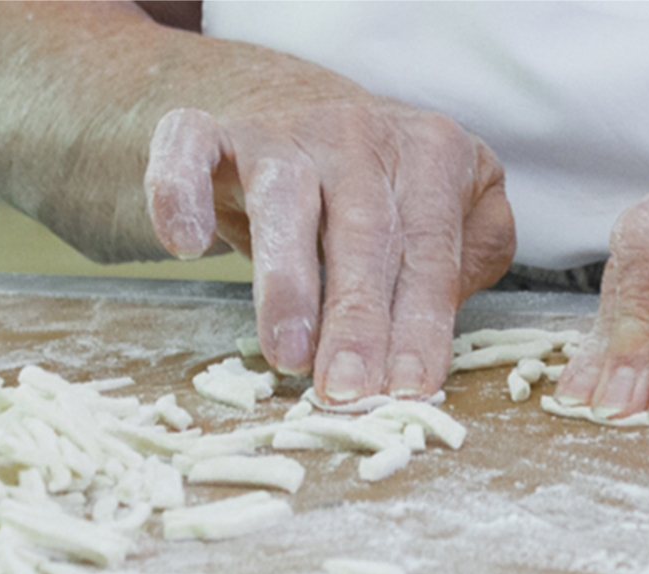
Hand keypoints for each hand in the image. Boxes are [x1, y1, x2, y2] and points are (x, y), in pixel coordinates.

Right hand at [145, 102, 514, 400]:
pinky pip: (188, 152)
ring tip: (287, 353)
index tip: (409, 387)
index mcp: (431, 154)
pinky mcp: (211, 131)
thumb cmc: (377, 191)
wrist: (293, 110)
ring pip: (284, 200)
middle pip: (364, 233)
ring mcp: (282, 129)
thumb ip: (469, 251)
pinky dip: (179, 193)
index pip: (430, 251)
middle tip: (348, 387)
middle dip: (357, 318)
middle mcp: (359, 134)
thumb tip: (446, 319)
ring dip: (285, 281)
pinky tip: (185, 245)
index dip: (420, 323)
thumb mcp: (445, 208)